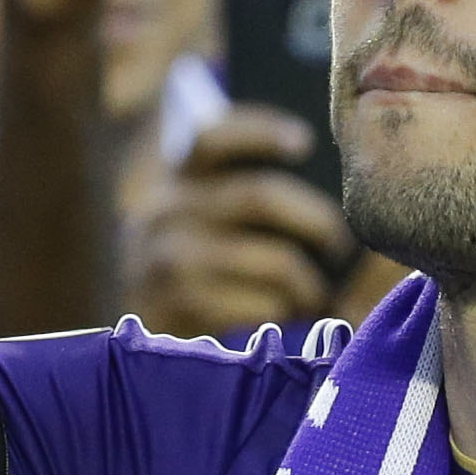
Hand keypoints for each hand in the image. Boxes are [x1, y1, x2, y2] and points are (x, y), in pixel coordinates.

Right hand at [127, 107, 353, 339]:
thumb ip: (242, 198)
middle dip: (316, 219)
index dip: (259, 132)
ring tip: (315, 296)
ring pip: (274, 261)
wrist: (136, 342)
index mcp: (176, 180)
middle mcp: (165, 212)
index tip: (303, 143)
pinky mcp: (177, 310)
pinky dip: (286, 313)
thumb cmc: (195, 273)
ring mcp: (166, 261)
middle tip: (339, 244)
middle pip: (258, 196)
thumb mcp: (202, 224)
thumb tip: (321, 189)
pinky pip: (262, 306)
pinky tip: (285, 319)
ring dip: (308, 283)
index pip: (211, 139)